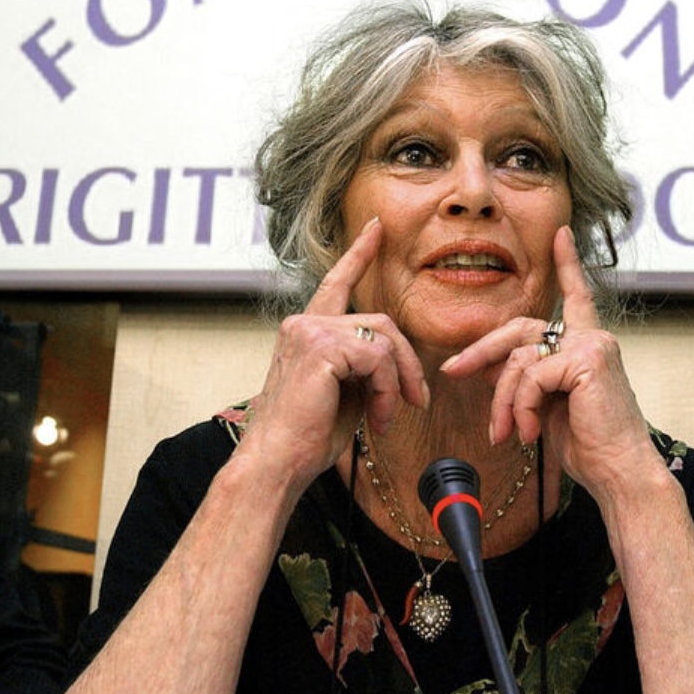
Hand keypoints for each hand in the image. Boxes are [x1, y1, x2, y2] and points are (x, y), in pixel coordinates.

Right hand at [234, 218, 429, 497]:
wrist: (276, 464)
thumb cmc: (305, 438)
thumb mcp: (344, 392)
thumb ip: (364, 365)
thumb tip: (399, 360)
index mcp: (306, 331)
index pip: (337, 283)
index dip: (360, 254)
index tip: (377, 228)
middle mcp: (304, 322)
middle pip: (381, 322)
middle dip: (408, 363)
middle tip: (417, 401)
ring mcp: (309, 330)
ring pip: (384, 340)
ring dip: (398, 383)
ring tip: (387, 417)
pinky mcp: (320, 346)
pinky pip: (378, 359)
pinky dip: (388, 391)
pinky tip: (377, 418)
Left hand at [440, 226, 657, 497]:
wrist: (617, 472)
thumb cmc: (588, 444)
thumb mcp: (547, 405)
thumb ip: (526, 379)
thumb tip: (485, 368)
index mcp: (587, 343)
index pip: (574, 296)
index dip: (566, 264)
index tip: (561, 233)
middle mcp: (592, 337)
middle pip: (520, 329)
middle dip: (481, 350)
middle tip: (452, 370)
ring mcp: (592, 346)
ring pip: (519, 359)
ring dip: (504, 401)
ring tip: (506, 433)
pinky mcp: (586, 361)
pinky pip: (530, 376)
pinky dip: (521, 408)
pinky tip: (528, 433)